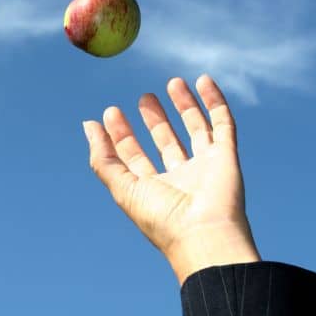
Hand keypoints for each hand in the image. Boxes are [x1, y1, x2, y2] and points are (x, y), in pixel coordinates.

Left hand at [84, 75, 259, 284]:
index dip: (121, 135)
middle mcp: (179, 178)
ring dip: (185, 106)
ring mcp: (205, 167)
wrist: (204, 235)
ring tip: (173, 82)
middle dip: (154, 120)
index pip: (134, 156)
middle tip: (144, 97)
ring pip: (195, 130)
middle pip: (165, 142)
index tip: (110, 111)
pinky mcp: (227, 157)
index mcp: (152, 189)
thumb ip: (103, 158)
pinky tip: (203, 81)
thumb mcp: (122, 187)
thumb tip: (88, 125)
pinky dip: (214, 102)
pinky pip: (223, 124)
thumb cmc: (161, 218)